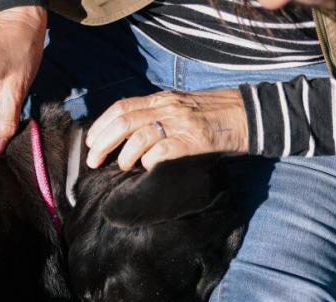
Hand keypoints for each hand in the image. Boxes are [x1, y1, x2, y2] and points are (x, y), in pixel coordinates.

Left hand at [85, 89, 248, 170]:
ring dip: (124, 155)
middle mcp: (167, 108)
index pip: (121, 107)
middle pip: (124, 122)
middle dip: (102, 143)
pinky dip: (149, 162)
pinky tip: (147, 168)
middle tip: (93, 161)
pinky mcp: (193, 141)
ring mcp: (180, 124)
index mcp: (161, 99)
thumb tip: (127, 134)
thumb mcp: (179, 108)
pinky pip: (162, 152)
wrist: (246, 116)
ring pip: (139, 136)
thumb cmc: (211, 116)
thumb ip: (156, 115)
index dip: (101, 125)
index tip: (90, 142)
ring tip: (122, 167)